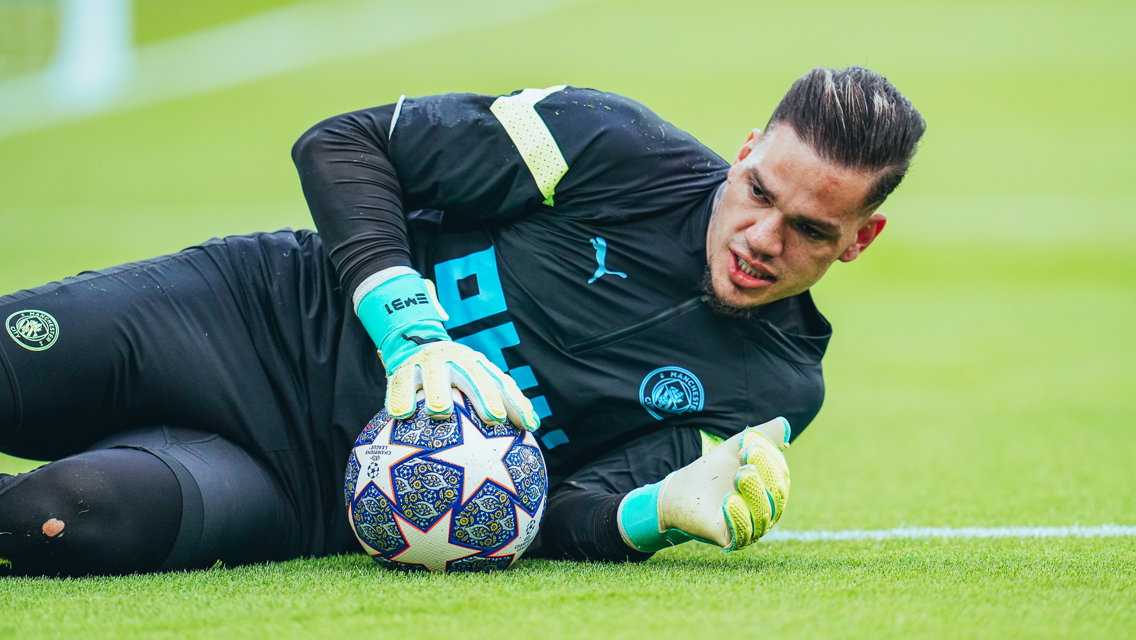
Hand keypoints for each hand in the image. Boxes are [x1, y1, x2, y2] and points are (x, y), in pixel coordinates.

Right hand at [355, 271, 539, 431]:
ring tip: (440, 412)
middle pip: (474, 376)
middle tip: (494, 418)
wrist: (414, 338)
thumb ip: (496, 400)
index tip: (530, 426)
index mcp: (478, 364)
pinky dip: (400, 397)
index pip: (502, 383)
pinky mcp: (402, 368)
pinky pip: (400, 384)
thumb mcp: (474, 377)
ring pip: (435, 377)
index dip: (517, 403)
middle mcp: (457, 361)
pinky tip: (401, 414)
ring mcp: (429, 362)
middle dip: (485, 396)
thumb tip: (531, 428)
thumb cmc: (453, 372)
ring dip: (438, 393)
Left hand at [618, 417, 789, 551]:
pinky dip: (739, 516)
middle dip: (766, 473)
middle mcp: (765, 511)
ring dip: (754, 492)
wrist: (678, 491)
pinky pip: (743, 532)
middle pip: (777, 494)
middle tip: (746, 456)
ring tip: (741, 474)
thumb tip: (783, 424)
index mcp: (769, 489)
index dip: (770, 458)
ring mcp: (750, 527)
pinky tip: (731, 499)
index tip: (749, 444)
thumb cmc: (710, 471)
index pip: (781, 474)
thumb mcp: (734, 449)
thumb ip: (758, 436)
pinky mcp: (731, 539)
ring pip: (764, 513)